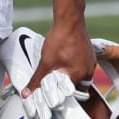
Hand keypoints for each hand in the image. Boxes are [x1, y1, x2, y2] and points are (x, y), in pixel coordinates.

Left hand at [20, 4, 94, 118]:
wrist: (70, 20)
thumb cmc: (60, 40)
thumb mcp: (45, 62)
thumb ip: (37, 80)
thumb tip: (27, 94)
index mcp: (78, 76)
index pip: (70, 95)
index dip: (60, 98)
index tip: (51, 99)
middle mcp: (88, 71)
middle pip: (77, 88)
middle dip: (66, 89)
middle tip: (54, 87)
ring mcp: (91, 62)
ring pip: (80, 77)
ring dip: (70, 78)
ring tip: (58, 74)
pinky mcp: (90, 54)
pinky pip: (82, 67)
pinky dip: (74, 68)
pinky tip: (65, 62)